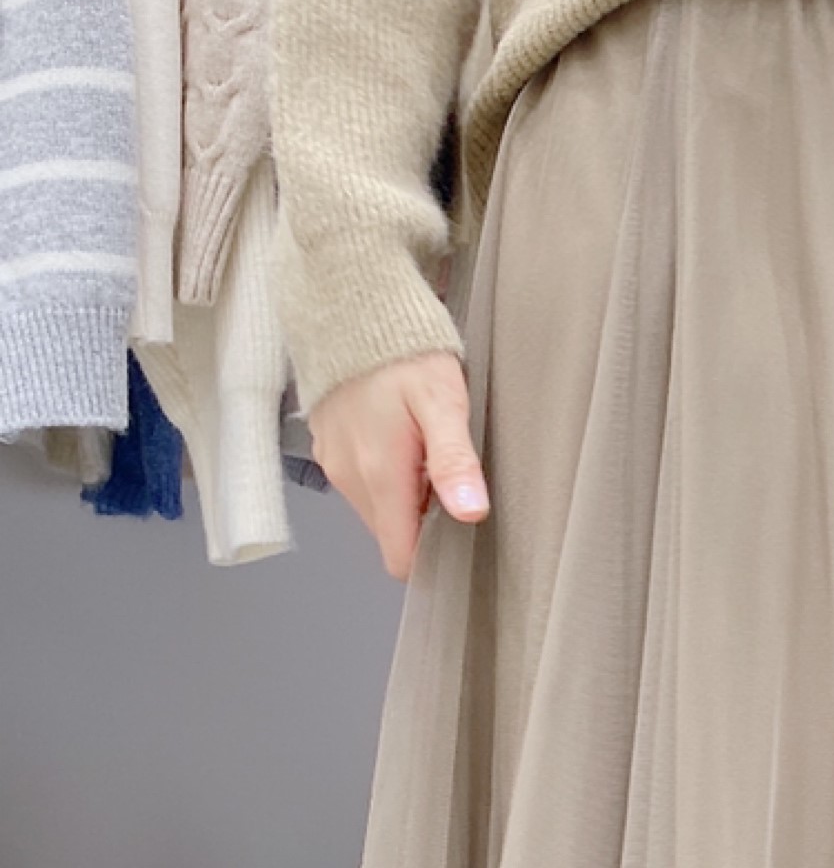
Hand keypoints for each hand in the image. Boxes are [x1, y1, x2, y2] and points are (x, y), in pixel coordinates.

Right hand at [309, 350, 486, 581]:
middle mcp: (350, 477)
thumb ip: (454, 461)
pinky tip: (401, 439)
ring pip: (377, 509)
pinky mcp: (329, 448)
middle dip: (421, 521)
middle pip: (391, 534)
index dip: (431, 557)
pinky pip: (361, 482)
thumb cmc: (404, 353)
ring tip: (425, 451)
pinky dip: (384, 474)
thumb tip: (470, 512)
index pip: (400, 556)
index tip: (456, 535)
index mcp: (379, 475)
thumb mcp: (443, 403)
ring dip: (404, 495)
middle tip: (447, 477)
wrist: (351, 309)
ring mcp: (335, 464)